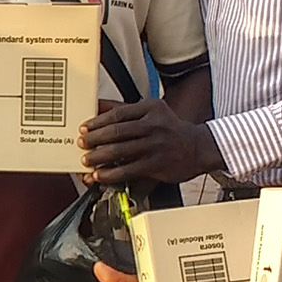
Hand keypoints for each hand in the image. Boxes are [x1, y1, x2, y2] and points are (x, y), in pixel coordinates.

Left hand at [80, 99, 217, 185]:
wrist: (199, 147)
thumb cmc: (170, 129)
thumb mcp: (152, 112)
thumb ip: (126, 110)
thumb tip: (97, 106)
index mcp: (150, 109)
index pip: (118, 113)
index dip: (97, 121)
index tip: (84, 128)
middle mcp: (153, 125)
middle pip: (117, 132)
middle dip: (95, 139)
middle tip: (82, 144)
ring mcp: (155, 145)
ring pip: (120, 151)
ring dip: (99, 157)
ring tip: (87, 161)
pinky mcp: (156, 164)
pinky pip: (128, 170)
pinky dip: (111, 174)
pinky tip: (100, 176)